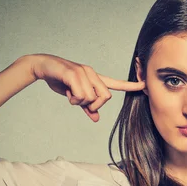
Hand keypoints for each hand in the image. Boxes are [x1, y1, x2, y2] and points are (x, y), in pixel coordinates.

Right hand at [29, 54, 144, 121]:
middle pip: (105, 97)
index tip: (143, 85)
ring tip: (71, 95)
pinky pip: (80, 94)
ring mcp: (83, 72)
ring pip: (91, 98)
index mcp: (94, 78)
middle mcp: (91, 73)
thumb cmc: (60, 80)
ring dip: (80, 102)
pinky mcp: (73, 74)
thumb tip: (96, 118)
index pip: (115, 83)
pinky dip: (74, 99)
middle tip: (82, 104)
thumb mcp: (74, 96)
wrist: (43, 67)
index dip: (129, 86)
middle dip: (95, 105)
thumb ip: (86, 107)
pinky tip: (67, 92)